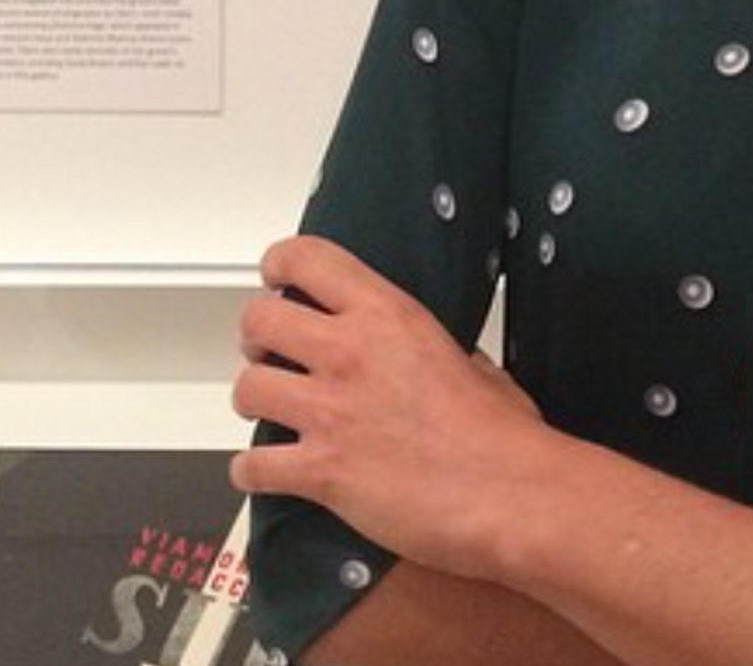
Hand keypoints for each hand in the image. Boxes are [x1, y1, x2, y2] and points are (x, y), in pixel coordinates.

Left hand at [230, 235, 548, 583]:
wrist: (505, 492)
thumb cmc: (499, 430)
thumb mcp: (467, 359)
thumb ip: (423, 349)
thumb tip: (417, 357)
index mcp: (387, 313)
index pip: (307, 259)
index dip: (279, 265)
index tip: (275, 278)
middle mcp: (348, 352)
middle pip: (260, 321)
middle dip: (257, 337)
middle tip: (272, 354)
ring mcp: (329, 411)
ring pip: (247, 388)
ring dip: (253, 400)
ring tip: (271, 410)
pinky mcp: (320, 470)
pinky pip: (252, 465)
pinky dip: (251, 471)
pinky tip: (266, 472)